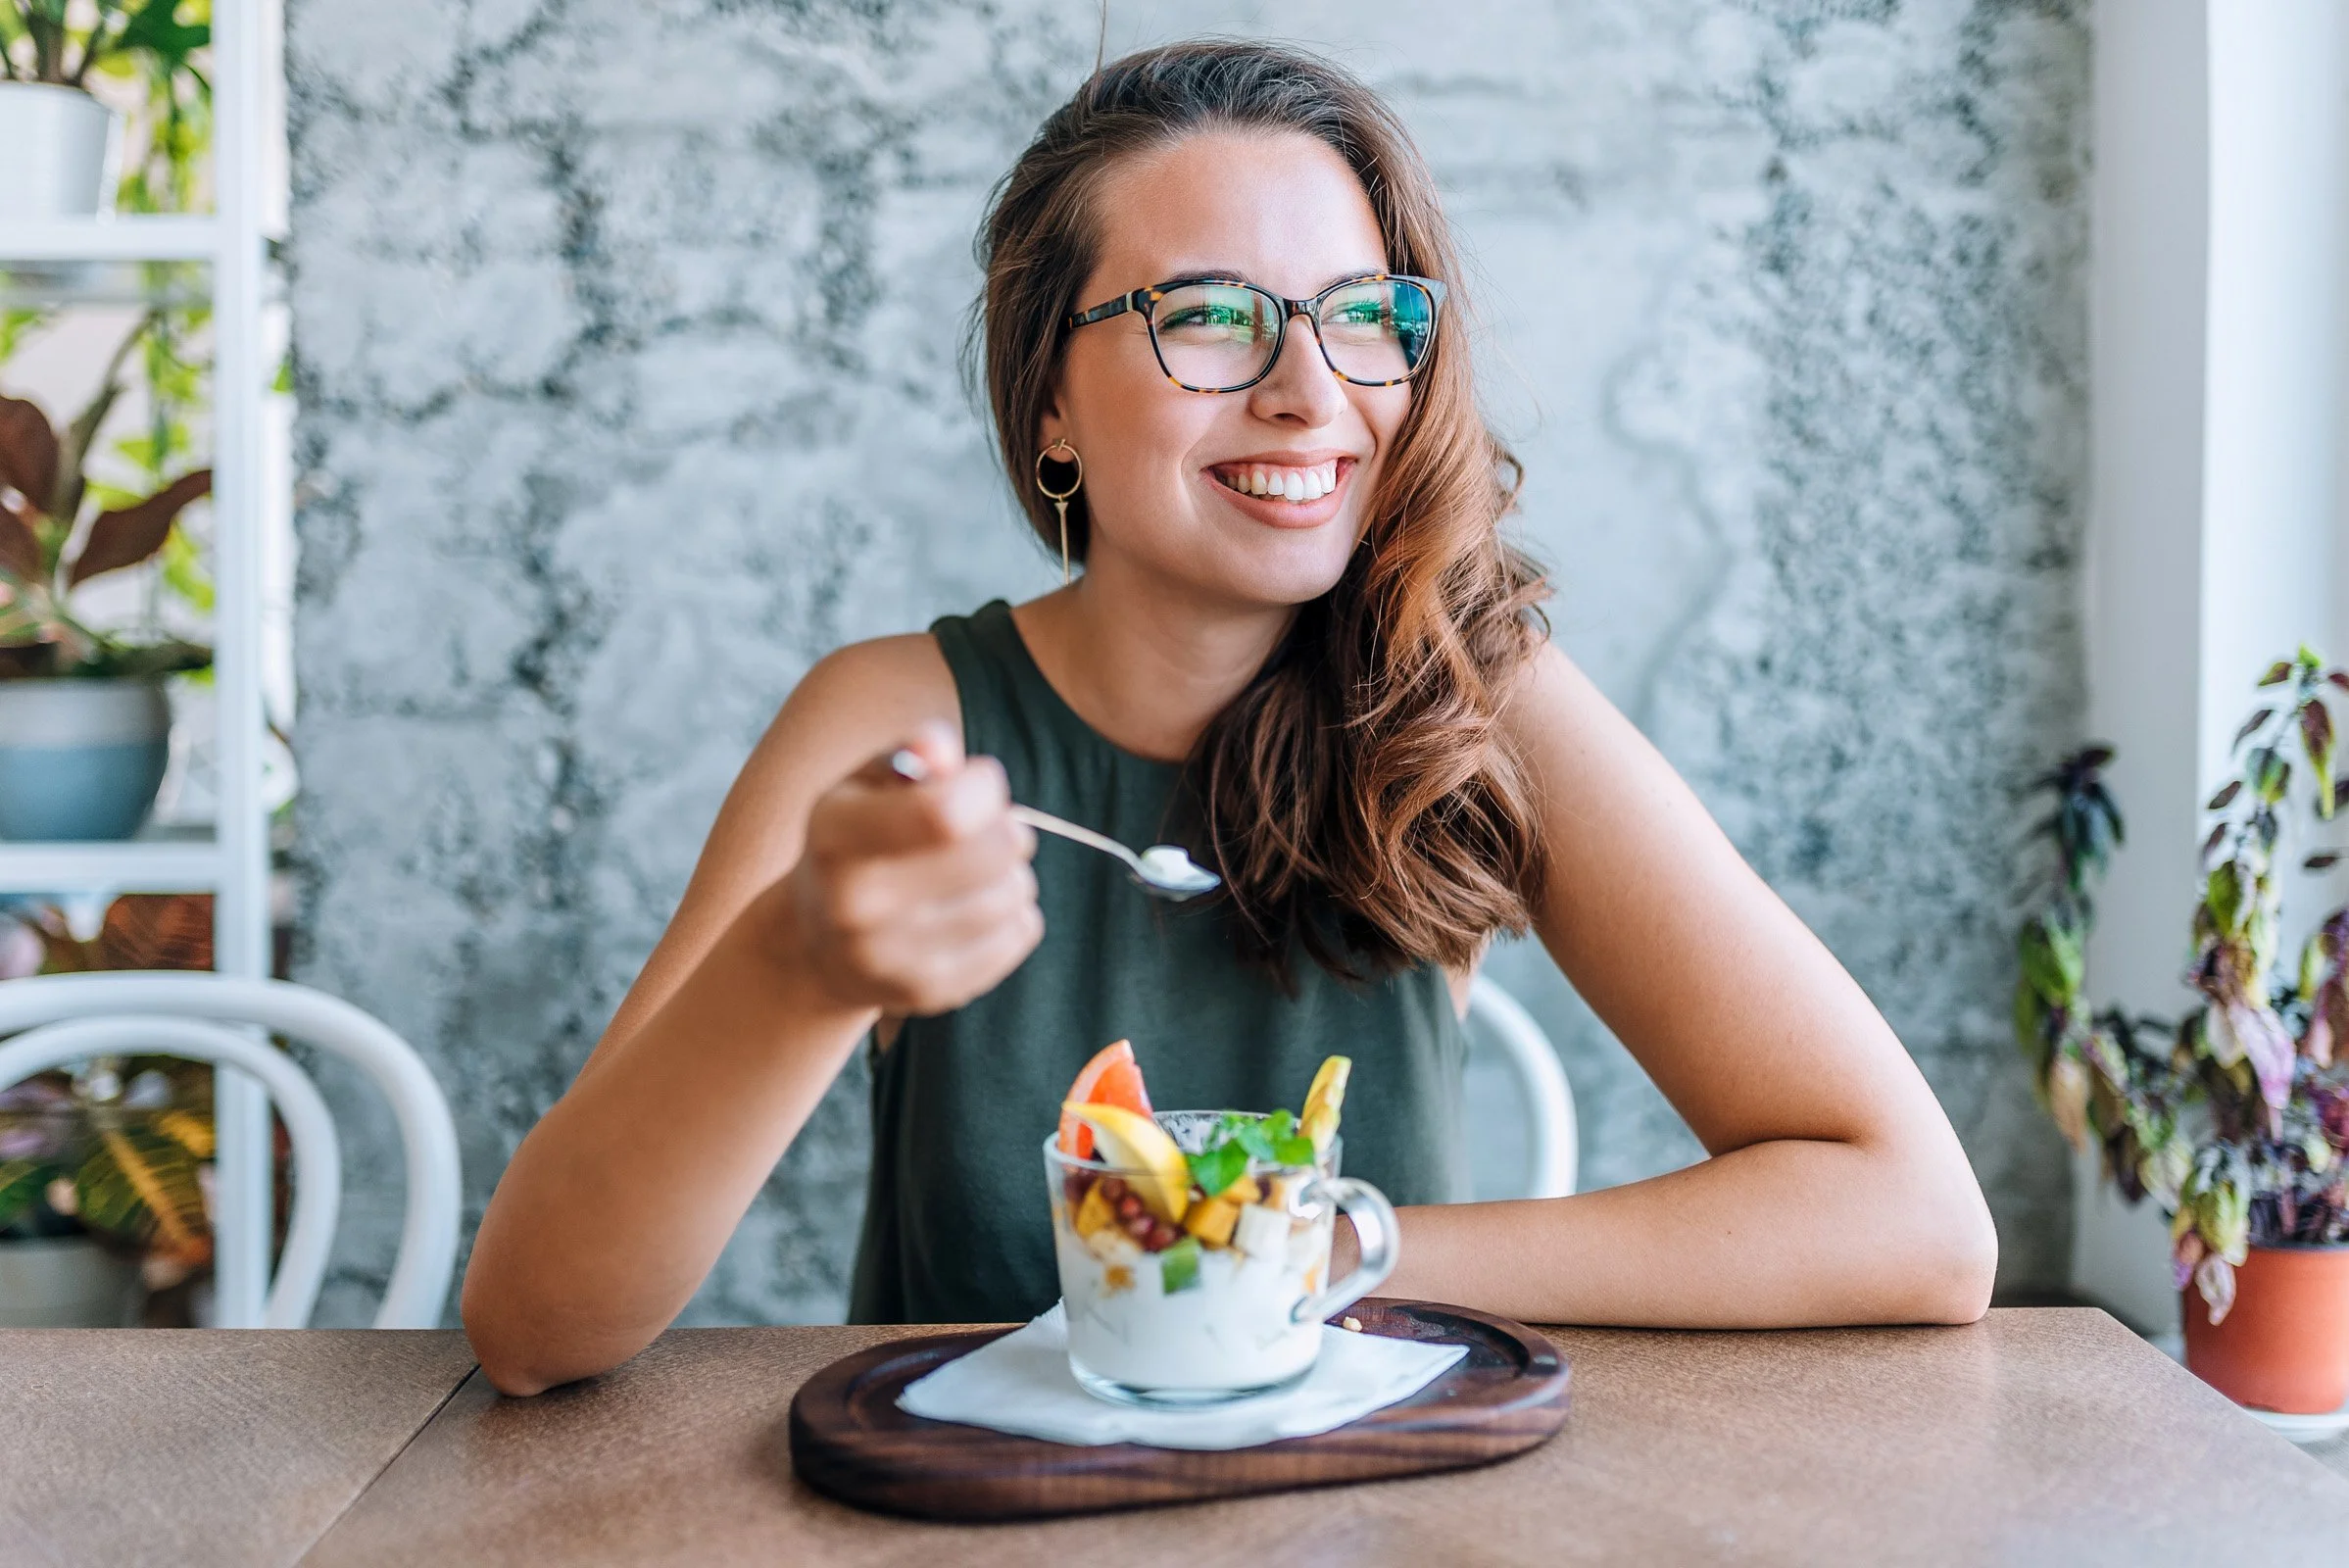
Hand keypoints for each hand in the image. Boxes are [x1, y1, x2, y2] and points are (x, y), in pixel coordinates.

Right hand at [776, 721, 1041, 1014]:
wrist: (816, 946)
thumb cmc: (856, 843)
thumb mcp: (864, 785)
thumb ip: (908, 755)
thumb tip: (941, 748)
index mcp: (836, 837)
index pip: (944, 813)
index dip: (984, 788)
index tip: (980, 783)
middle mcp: (856, 904)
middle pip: (992, 851)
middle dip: (1007, 827)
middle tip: (989, 829)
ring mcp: (892, 957)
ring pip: (1012, 893)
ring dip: (1012, 872)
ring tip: (981, 870)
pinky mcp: (929, 992)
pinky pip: (1019, 935)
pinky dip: (1016, 913)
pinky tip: (980, 905)